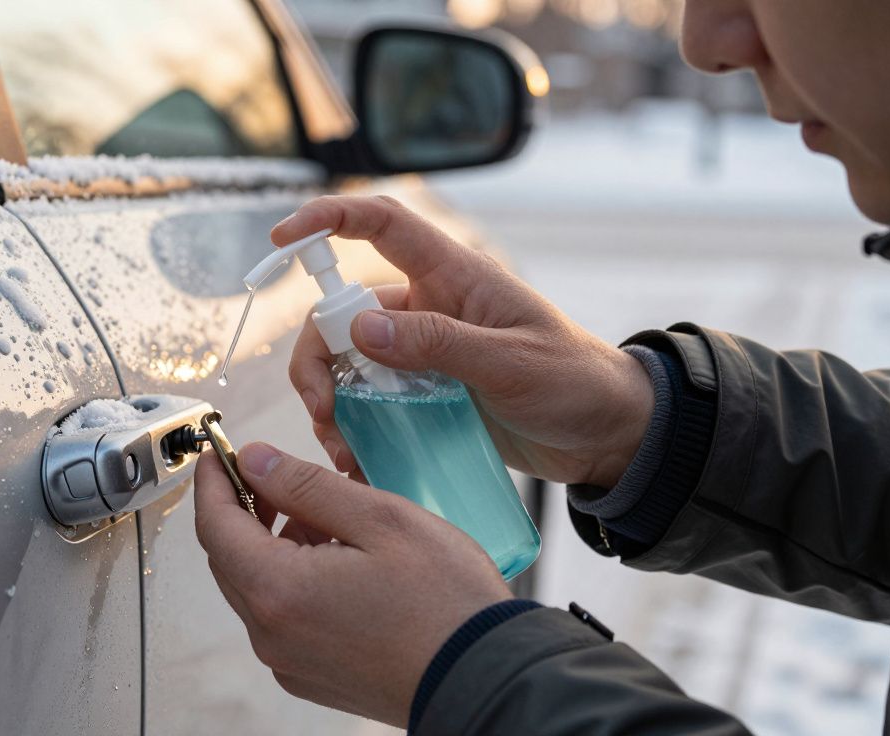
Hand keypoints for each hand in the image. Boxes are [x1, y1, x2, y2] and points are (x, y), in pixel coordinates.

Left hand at [194, 443, 511, 727]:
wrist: (484, 678)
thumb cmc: (445, 602)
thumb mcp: (379, 518)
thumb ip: (306, 485)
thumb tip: (254, 461)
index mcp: (278, 591)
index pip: (215, 525)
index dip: (214, 481)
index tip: (220, 451)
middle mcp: (271, 634)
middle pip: (229, 558)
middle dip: (244, 509)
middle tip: (278, 474)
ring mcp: (289, 661)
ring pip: (256, 586)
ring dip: (273, 544)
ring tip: (327, 517)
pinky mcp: (311, 675)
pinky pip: (281, 616)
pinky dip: (293, 579)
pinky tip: (338, 560)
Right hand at [277, 195, 653, 488]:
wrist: (607, 437)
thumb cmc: (575, 382)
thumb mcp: (511, 363)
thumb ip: (439, 343)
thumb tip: (361, 328)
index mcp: (453, 277)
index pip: (383, 225)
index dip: (329, 218)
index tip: (282, 238)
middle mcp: (428, 309)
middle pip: (344, 313)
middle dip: (318, 358)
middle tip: (322, 409)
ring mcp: (423, 355)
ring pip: (349, 364)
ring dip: (332, 402)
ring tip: (344, 447)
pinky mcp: (424, 397)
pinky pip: (371, 404)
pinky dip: (355, 429)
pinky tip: (360, 460)